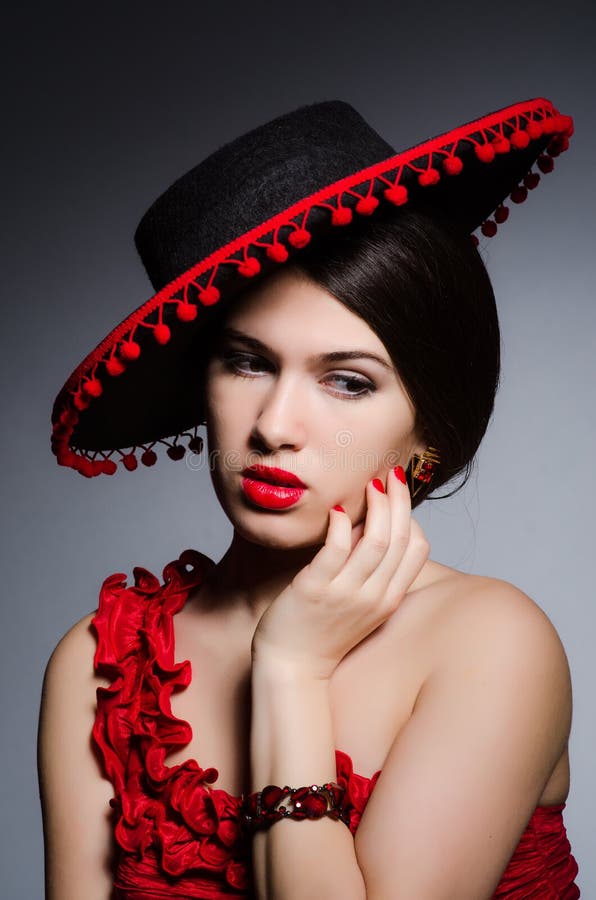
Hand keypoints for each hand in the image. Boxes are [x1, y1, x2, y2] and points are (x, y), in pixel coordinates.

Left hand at [251, 466, 429, 680]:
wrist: (292, 667)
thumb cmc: (324, 631)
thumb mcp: (361, 604)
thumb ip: (372, 570)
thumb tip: (373, 524)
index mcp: (389, 599)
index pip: (418, 549)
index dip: (412, 515)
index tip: (398, 493)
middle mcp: (373, 596)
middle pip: (400, 538)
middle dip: (399, 500)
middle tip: (390, 474)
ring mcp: (345, 594)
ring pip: (376, 540)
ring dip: (376, 505)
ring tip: (369, 484)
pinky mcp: (315, 590)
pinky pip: (336, 549)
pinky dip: (341, 524)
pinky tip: (337, 510)